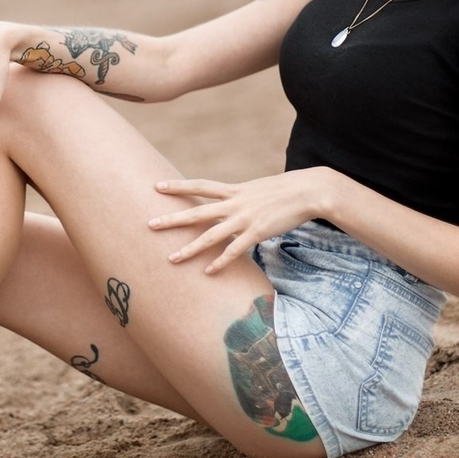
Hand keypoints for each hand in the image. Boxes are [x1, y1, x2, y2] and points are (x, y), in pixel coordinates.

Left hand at [148, 170, 329, 273]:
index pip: (200, 186)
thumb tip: (231, 202)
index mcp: (234, 190)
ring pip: (211, 235)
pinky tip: (208, 272)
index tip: (157, 186)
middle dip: (172, 219)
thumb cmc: (285, 190)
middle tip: (150, 224)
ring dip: (190, 248)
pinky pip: (234, 250)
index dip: (178, 186)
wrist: (308, 191)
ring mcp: (244, 218)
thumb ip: (241, 196)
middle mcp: (235, 203)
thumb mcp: (257, 189)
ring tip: (171, 259)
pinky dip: (220, 261)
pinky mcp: (257, 232)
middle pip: (197, 211)